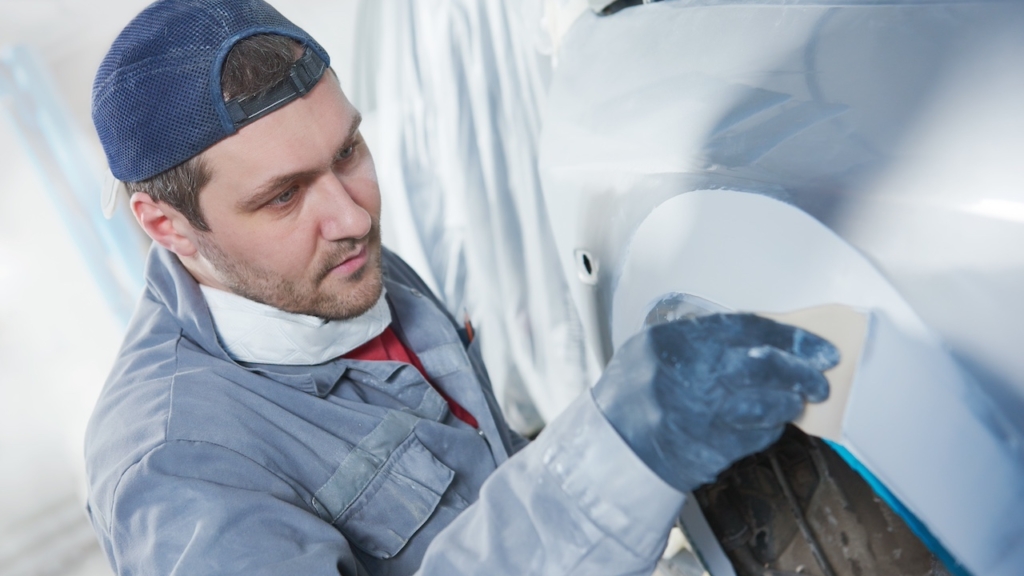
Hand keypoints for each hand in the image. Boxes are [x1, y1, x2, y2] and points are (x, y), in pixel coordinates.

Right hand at [592, 313, 838, 492]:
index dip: (790, 336)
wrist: (612, 447)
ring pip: (768, 405)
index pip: (747, 329)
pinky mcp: (711, 449)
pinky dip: (770, 427)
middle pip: (764, 366)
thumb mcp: (652, 347)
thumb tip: (758, 337)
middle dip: (802, 371)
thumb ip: (699, 338)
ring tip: (797, 399)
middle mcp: (689, 377)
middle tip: (819, 376)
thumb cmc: (632, 395)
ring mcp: (701, 416)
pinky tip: (770, 421)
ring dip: (791, 402)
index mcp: (674, 342)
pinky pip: (757, 435)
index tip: (816, 345)